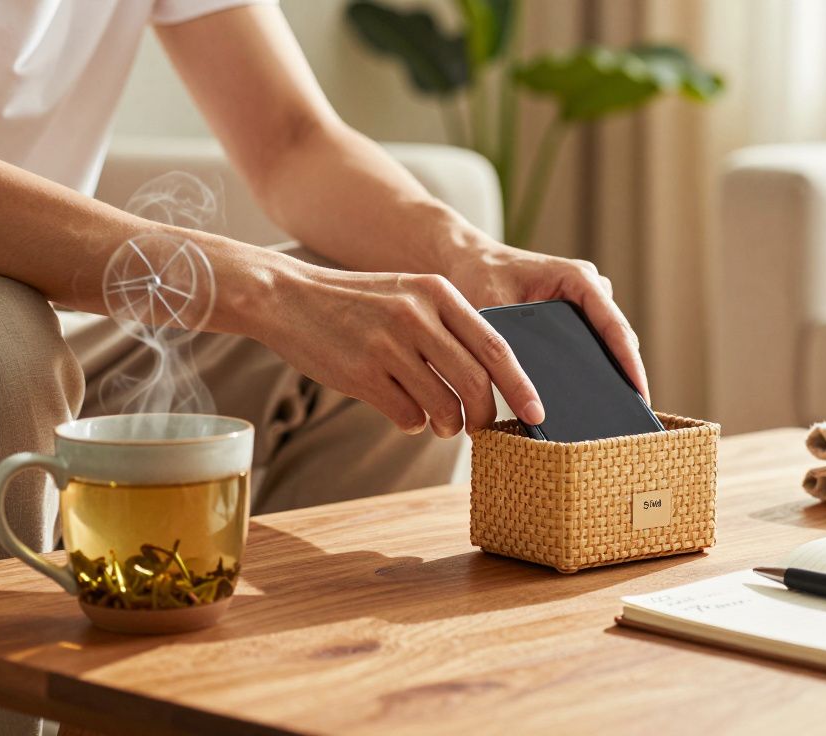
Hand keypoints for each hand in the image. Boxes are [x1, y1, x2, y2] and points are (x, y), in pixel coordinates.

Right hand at [255, 257, 544, 437]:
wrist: (287, 297)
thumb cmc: (357, 303)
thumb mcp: (410, 295)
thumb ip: (449, 327)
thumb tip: (490, 379)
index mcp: (438, 293)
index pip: (497, 347)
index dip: (522, 386)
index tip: (538, 413)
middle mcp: (418, 316)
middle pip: (476, 382)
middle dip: (488, 415)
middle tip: (485, 428)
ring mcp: (388, 345)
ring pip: (443, 405)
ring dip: (449, 425)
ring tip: (442, 423)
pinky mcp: (362, 373)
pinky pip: (407, 416)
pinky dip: (412, 424)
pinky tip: (403, 413)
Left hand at [445, 242, 649, 402]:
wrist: (464, 259)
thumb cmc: (476, 276)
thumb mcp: (492, 310)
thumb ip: (511, 345)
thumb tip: (530, 390)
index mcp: (576, 278)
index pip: (614, 325)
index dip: (630, 362)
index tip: (640, 393)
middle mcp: (588, 286)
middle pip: (618, 336)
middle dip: (625, 372)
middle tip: (627, 414)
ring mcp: (585, 300)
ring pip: (609, 340)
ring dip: (612, 369)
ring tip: (612, 411)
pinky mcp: (575, 313)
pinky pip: (594, 341)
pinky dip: (595, 365)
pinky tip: (587, 396)